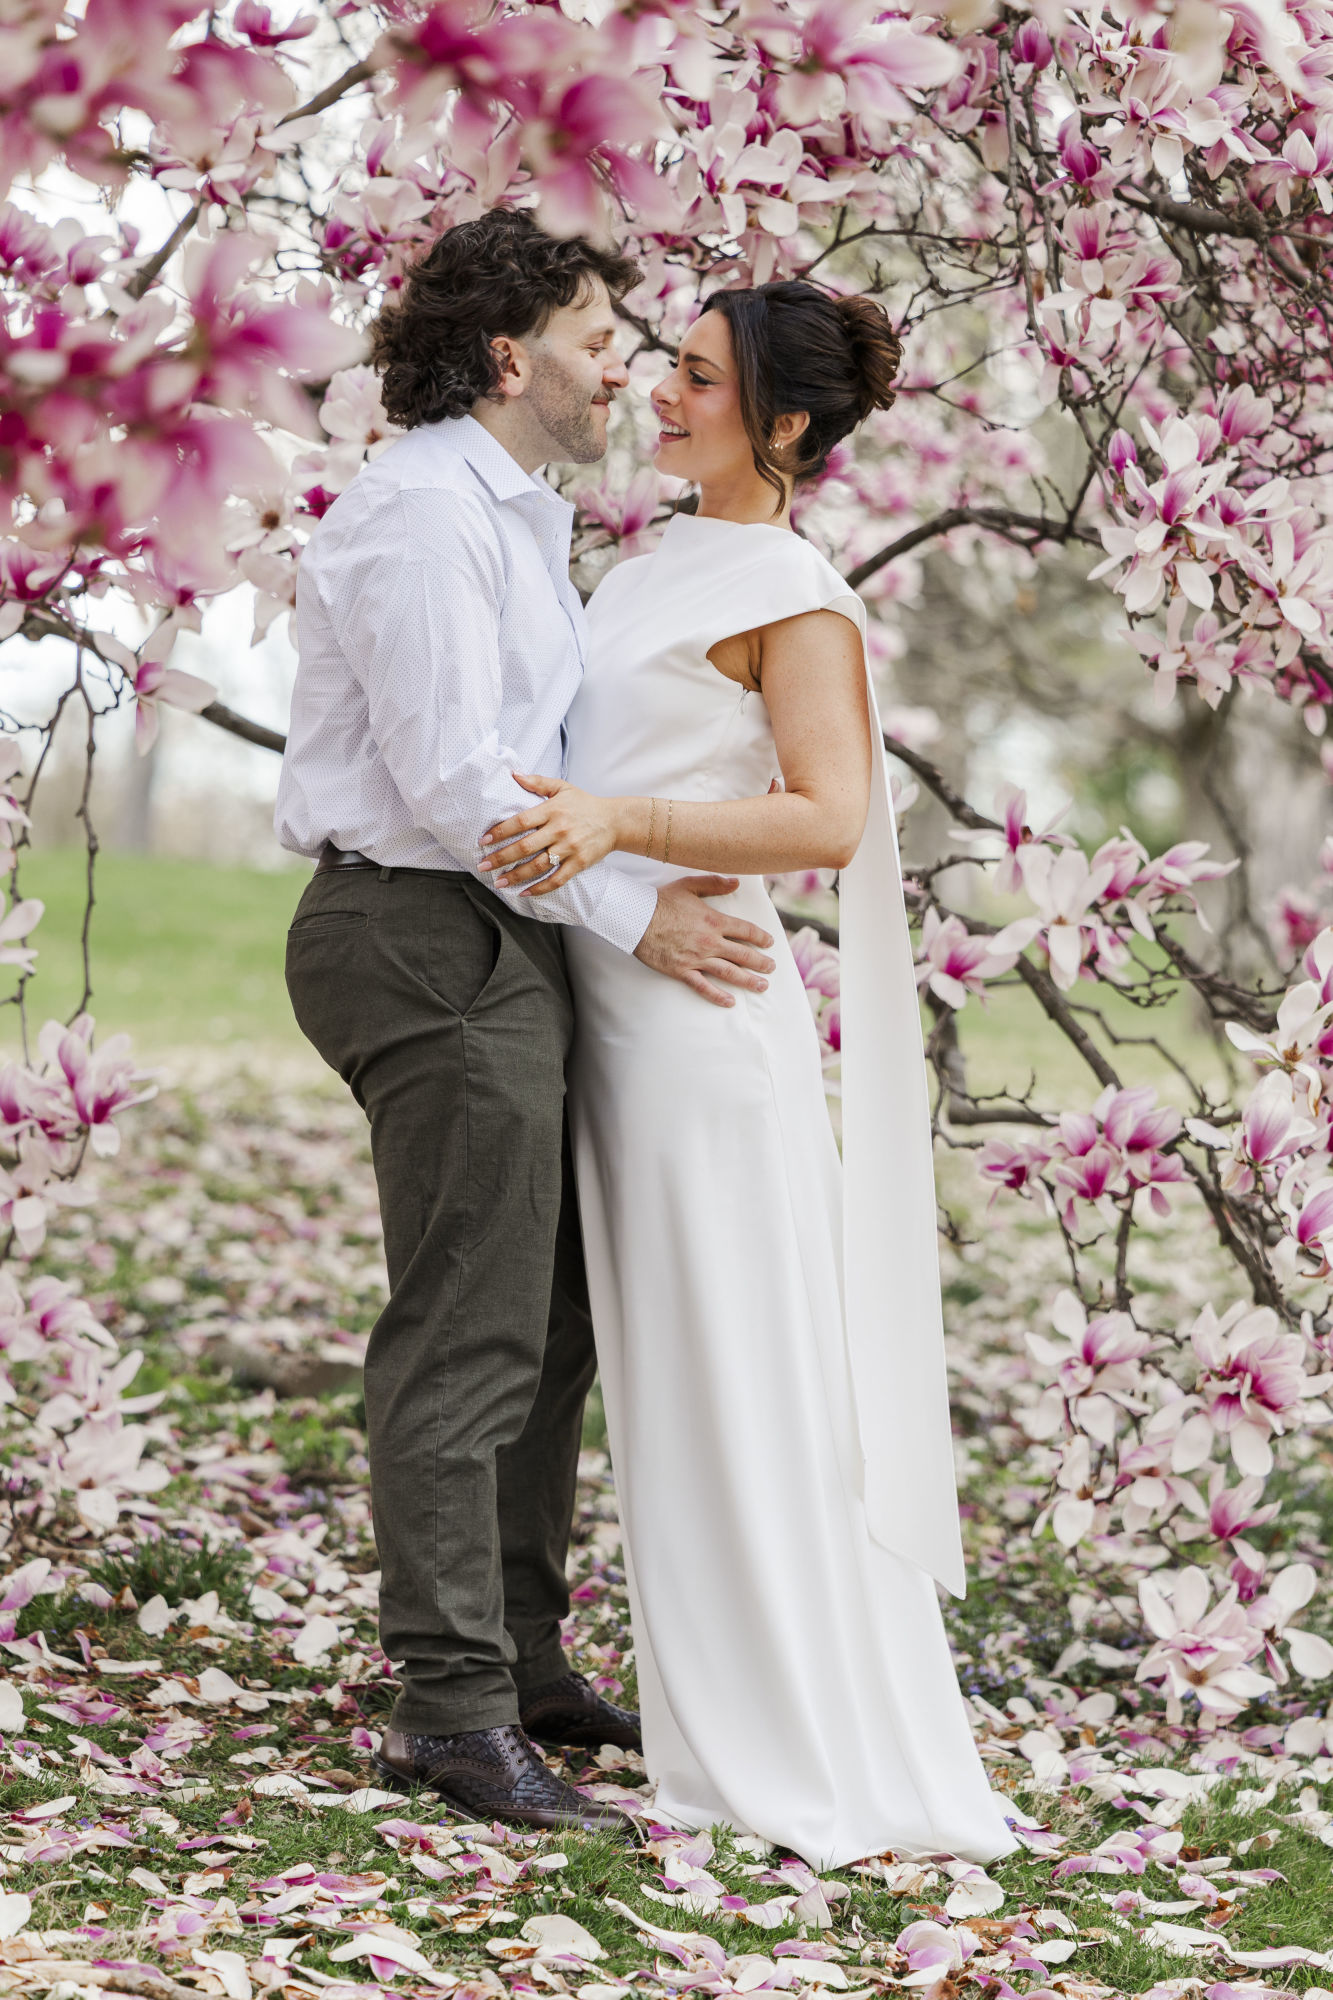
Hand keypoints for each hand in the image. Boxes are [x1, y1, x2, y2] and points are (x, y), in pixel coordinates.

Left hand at [479, 773, 620, 893]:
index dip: (500, 831)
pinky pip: (557, 879)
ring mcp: (569, 848)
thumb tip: (514, 774)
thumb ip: (537, 782)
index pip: (521, 821)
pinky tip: (524, 893)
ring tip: (499, 882)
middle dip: (501, 858)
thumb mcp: (562, 787)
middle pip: (525, 847)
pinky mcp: (579, 863)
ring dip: (516, 876)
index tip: (483, 841)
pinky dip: (540, 888)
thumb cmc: (585, 804)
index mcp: (552, 810)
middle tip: (483, 866)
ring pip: (538, 866)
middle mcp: (559, 829)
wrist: (615, 821)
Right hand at [635, 877, 774, 1008]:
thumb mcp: (689, 885)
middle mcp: (710, 942)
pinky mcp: (682, 971)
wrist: (636, 918)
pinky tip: (730, 1002)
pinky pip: (703, 987)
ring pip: (729, 972)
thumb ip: (715, 884)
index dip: (761, 937)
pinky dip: (717, 996)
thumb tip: (736, 882)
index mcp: (714, 920)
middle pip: (743, 954)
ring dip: (748, 980)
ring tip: (762, 986)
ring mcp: (697, 959)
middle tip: (772, 968)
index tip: (769, 942)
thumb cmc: (661, 901)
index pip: (745, 931)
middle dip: (760, 962)